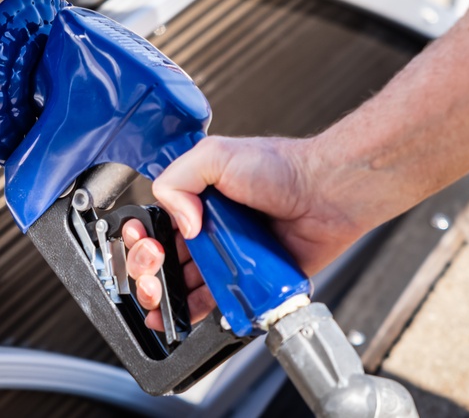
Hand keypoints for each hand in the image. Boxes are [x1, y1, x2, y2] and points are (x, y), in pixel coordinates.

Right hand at [123, 135, 369, 329]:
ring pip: (186, 284)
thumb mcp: (215, 155)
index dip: (142, 237)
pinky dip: (199, 311)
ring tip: (162, 300)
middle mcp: (209, 228)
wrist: (326, 193)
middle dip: (148, 270)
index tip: (144, 243)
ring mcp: (228, 256)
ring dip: (168, 296)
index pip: (155, 224)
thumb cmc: (283, 167)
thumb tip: (178, 225)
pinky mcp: (249, 279)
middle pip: (164, 259)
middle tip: (153, 272)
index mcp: (196, 198)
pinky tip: (184, 314)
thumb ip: (177, 180)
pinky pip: (218, 301)